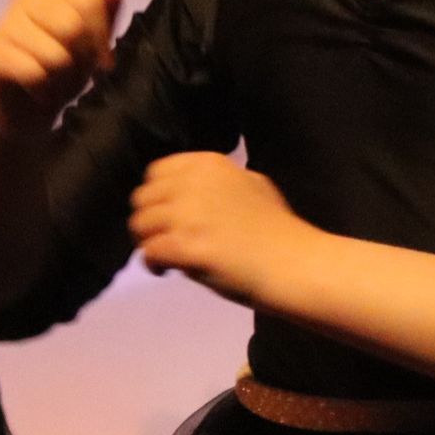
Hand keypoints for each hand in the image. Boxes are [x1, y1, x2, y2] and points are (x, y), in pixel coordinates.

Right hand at [0, 0, 123, 125]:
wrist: (24, 113)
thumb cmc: (62, 72)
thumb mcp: (93, 43)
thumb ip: (105, 10)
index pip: (90, 3)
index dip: (101, 40)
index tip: (102, 63)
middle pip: (72, 27)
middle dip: (80, 60)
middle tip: (71, 73)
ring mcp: (2, 23)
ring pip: (55, 56)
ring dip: (62, 81)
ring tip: (53, 83)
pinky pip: (33, 74)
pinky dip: (42, 92)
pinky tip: (36, 92)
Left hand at [129, 152, 321, 307]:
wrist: (294, 263)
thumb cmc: (278, 229)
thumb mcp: (252, 185)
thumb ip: (218, 182)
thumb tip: (190, 192)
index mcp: (208, 164)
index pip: (156, 172)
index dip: (158, 196)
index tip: (167, 214)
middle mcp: (192, 183)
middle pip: (142, 198)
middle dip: (149, 220)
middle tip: (164, 238)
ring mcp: (187, 214)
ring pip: (139, 225)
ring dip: (148, 242)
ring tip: (167, 256)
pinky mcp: (184, 245)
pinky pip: (148, 252)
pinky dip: (153, 264)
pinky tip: (166, 270)